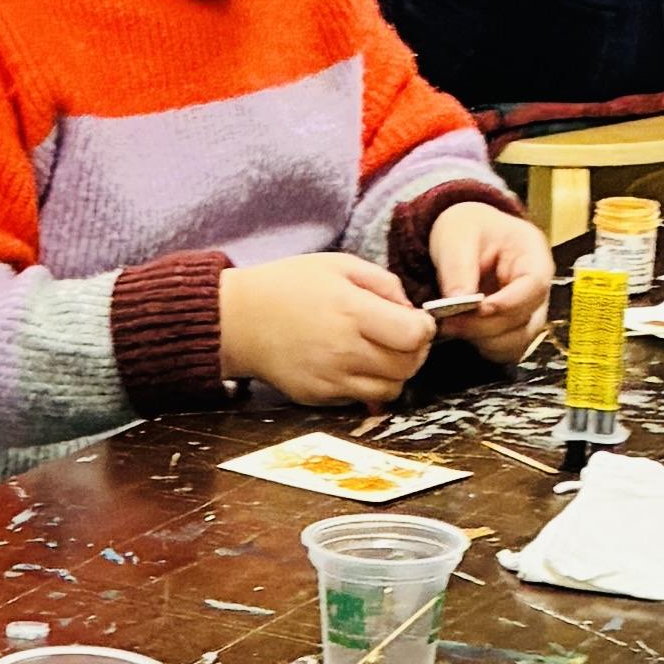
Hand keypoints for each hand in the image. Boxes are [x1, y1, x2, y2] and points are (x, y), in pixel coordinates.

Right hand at [218, 252, 429, 410]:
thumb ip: (383, 283)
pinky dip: (368, 385)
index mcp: (352, 311)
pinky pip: (361, 398)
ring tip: (378, 352)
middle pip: (409, 366)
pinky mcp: (319, 397)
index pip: (415, 335)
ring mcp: (331, 378)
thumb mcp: (338, 264)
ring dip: (395, 373)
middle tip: (400, 337)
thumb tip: (412, 310)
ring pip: (391, 390)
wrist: (238, 320)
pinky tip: (353, 364)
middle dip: (414, 351)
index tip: (415, 321)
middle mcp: (345, 350)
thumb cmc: (288, 286)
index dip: (425, 328)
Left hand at [422, 200, 554, 364]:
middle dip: (486, 326)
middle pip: (526, 320)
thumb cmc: (466, 229)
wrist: (464, 238)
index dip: (508, 302)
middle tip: (449, 321)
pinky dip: (483, 347)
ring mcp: (529, 312)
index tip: (478, 308)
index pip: (534, 285)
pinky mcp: (514, 329)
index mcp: (533, 254)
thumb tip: (458, 302)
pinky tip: (461, 331)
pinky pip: (506, 351)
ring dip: (483, 340)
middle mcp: (538, 288)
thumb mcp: (456, 234)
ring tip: (451, 325)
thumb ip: (458, 266)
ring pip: (517, 342)